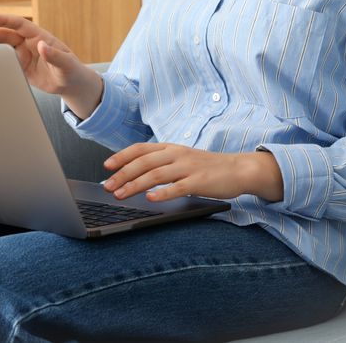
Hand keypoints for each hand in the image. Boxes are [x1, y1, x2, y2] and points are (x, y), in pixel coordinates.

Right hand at [0, 13, 102, 118]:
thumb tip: (42, 45)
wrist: (71, 84)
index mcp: (39, 37)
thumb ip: (55, 55)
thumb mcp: (66, 64)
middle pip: (5, 35)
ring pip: (1, 47)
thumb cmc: (72, 71)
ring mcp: (23, 54)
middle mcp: (29, 43)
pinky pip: (4, 61)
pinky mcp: (20, 66)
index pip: (19, 24)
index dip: (3, 20)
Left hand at [102, 143, 283, 202]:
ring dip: (135, 185)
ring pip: (156, 174)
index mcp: (170, 147)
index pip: (140, 149)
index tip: (106, 166)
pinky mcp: (199, 182)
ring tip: (121, 194)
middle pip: (144, 162)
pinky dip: (162, 193)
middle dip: (123, 174)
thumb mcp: (182, 158)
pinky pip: (178, 187)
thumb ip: (161, 162)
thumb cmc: (207, 167)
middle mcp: (177, 154)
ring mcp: (188, 167)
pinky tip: (151, 199)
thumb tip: (134, 172)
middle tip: (108, 186)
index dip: (122, 156)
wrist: (239, 169)